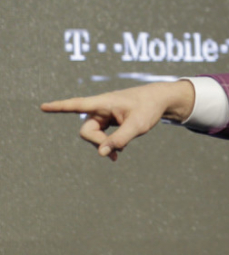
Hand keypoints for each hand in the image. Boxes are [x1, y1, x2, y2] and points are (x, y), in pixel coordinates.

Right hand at [41, 80, 194, 160]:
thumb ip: (120, 139)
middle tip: (117, 153)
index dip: (59, 107)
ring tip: (119, 154)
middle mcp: (100, 108)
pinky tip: (117, 154)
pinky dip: (108, 145)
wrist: (159, 100)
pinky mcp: (109, 121)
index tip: (43, 106)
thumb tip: (101, 153)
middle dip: (98, 143)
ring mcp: (104, 115)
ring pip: (94, 135)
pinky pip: (101, 136)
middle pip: (87, 131)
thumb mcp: (137, 126)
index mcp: (103, 102)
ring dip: (104, 145)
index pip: (77, 104)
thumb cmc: (148, 108)